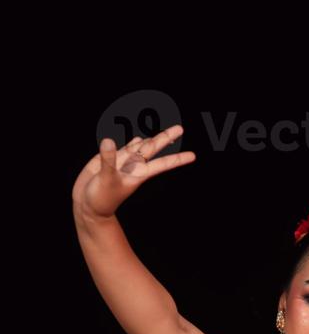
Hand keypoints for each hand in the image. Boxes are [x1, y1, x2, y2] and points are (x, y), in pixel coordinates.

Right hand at [71, 124, 195, 219]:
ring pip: (141, 147)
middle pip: (153, 149)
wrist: (89, 205)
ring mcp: (123, 162)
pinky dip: (133, 142)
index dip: (177, 159)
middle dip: (166, 138)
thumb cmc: (101, 198)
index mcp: (138, 173)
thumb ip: (108, 161)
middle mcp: (134, 166)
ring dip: (152, 139)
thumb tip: (109, 141)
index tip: (194, 156)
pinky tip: (139, 138)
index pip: (162, 163)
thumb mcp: (106, 180)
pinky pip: (126, 148)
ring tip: (166, 133)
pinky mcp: (112, 160)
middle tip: (181, 128)